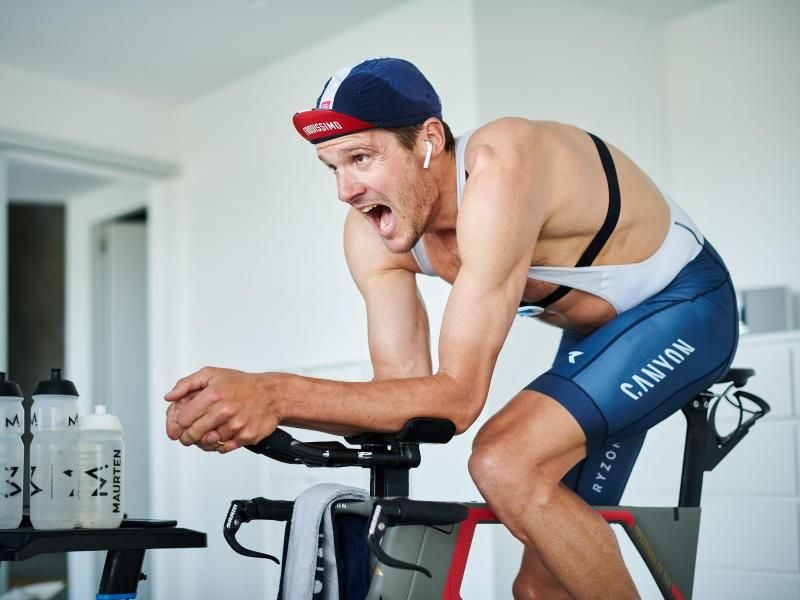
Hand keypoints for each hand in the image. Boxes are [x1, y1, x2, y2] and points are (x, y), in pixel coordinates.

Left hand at [164, 367, 281, 452]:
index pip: (182, 419)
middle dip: (187, 435)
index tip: (182, 422)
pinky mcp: (245, 437)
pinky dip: (220, 444)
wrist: (272, 394)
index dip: (178, 423)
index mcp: (213, 395)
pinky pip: (224, 449)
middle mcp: (224, 411)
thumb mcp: (212, 374)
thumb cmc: (242, 384)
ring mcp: (235, 426)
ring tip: (209, 430)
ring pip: (207, 444)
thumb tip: (170, 397)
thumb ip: (186, 384)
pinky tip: (222, 433)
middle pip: (192, 435)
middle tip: (190, 432)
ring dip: (204, 440)